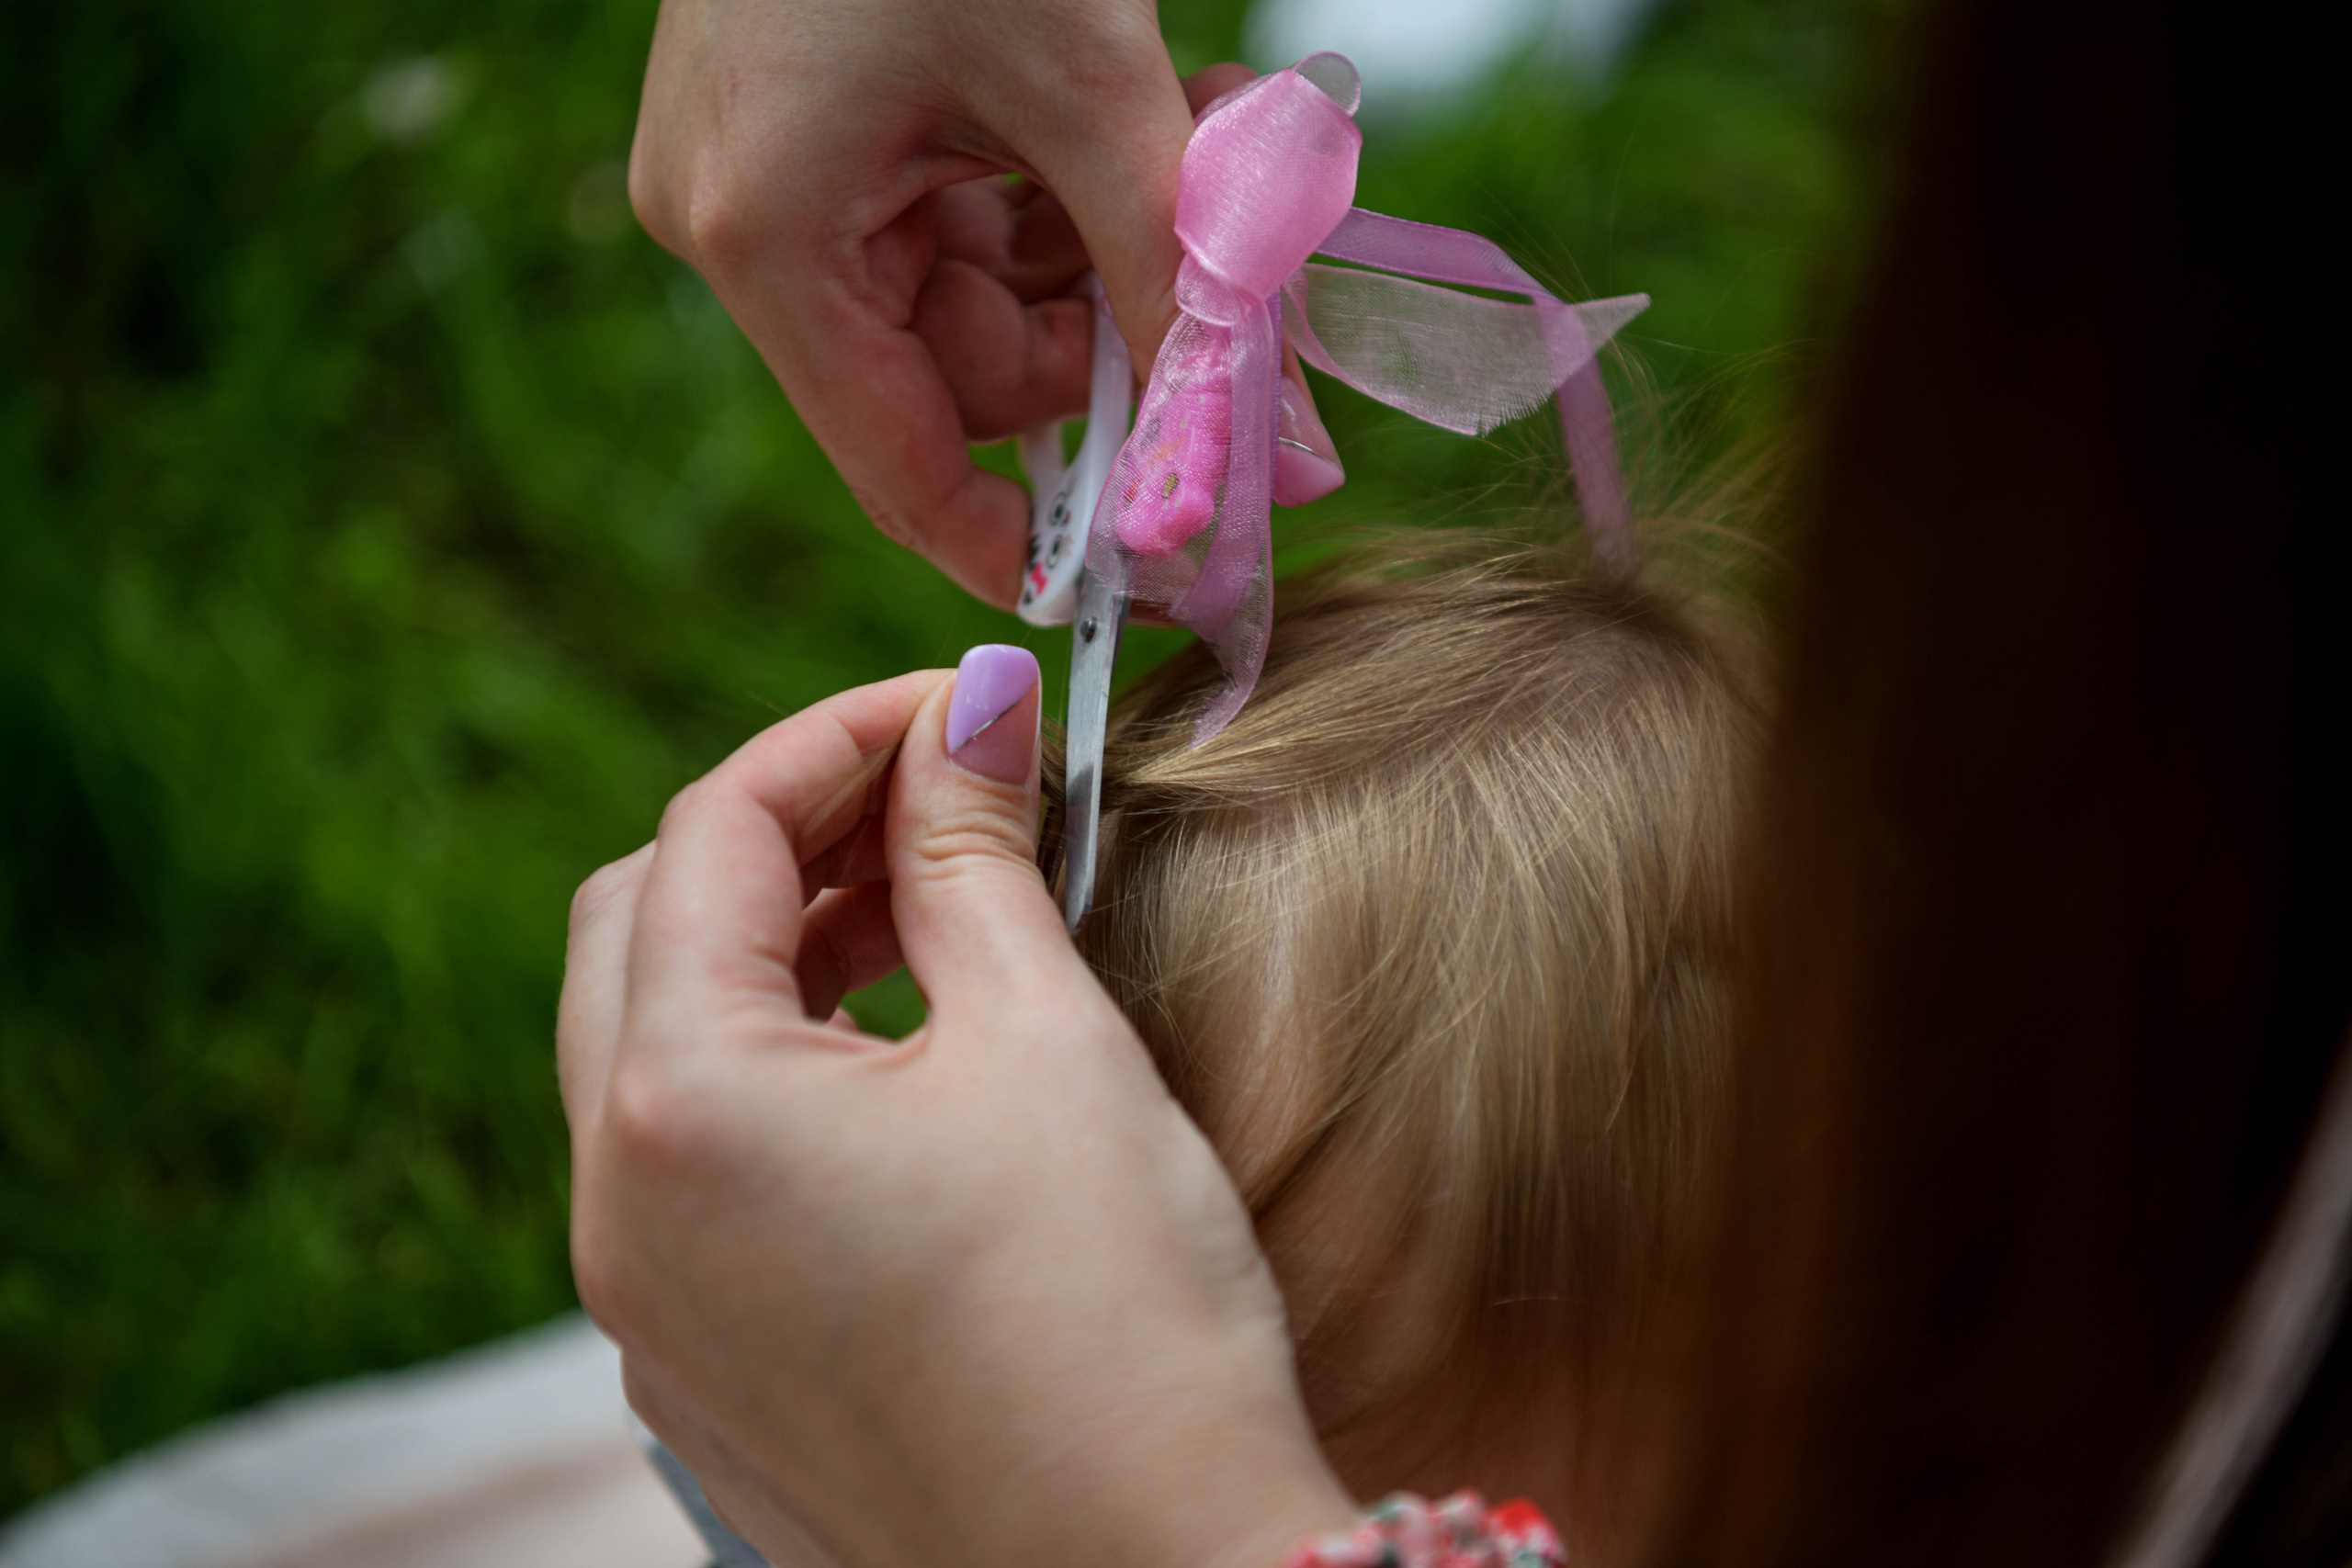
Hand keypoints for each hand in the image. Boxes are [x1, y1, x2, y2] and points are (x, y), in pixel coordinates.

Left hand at [558, 651, 1355, 1567]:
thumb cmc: (1116, 1318)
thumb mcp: (1046, 1044)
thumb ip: (974, 855)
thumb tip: (974, 707)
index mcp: (679, 1103)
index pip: (713, 832)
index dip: (841, 735)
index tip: (964, 706)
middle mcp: (618, 1209)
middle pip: (640, 928)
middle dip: (782, 836)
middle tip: (935, 802)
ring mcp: (646, 1307)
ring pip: (653, 1053)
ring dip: (772, 955)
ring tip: (931, 919)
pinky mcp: (703, 1373)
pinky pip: (689, 1171)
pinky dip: (772, 1077)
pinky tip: (903, 1071)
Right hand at [627, 4, 1345, 606]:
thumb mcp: (1087, 89)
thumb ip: (1178, 274)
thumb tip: (1263, 448)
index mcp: (765, 236)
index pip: (898, 464)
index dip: (1021, 534)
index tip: (1142, 568)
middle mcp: (741, 221)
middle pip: (959, 371)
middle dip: (1110, 336)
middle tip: (1244, 298)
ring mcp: (774, 169)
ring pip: (975, 289)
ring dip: (1101, 248)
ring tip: (1201, 150)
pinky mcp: (815, 120)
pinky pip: (956, 210)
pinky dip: (1058, 188)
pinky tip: (1144, 125)